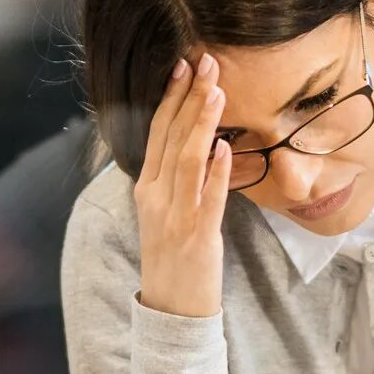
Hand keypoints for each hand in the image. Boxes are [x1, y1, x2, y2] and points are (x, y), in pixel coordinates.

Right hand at [135, 53, 232, 317]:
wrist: (171, 311)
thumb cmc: (174, 259)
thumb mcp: (166, 213)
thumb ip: (176, 178)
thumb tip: (198, 142)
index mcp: (147, 188)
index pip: (158, 133)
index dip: (171, 98)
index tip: (185, 66)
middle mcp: (155, 197)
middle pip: (171, 138)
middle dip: (189, 98)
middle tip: (206, 63)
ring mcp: (175, 216)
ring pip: (188, 161)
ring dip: (202, 124)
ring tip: (217, 92)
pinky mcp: (197, 236)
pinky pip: (208, 199)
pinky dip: (217, 172)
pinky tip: (227, 147)